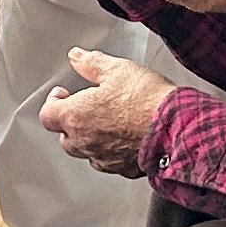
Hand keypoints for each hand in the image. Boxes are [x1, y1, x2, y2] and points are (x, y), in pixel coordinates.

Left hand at [41, 48, 173, 175]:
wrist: (178, 127)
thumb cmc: (147, 100)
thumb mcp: (117, 69)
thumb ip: (91, 63)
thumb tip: (77, 57)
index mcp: (76, 116)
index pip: (47, 115)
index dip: (53, 102)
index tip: (63, 94)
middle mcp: (85, 141)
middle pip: (64, 137)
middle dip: (71, 123)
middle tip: (84, 108)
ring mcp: (104, 158)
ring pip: (86, 152)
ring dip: (90, 139)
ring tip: (106, 122)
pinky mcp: (124, 169)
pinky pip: (110, 161)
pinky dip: (112, 151)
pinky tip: (125, 137)